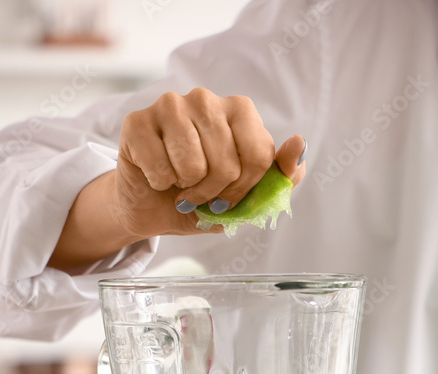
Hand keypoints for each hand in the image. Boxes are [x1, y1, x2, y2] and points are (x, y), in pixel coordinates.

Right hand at [112, 87, 305, 238]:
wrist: (153, 210)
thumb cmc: (203, 198)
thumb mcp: (248, 197)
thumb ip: (280, 176)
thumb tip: (299, 144)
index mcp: (239, 111)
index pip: (259, 156)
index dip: (245, 191)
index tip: (229, 198)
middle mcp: (205, 99)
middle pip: (227, 165)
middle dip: (214, 194)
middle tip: (200, 194)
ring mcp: (170, 105)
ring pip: (193, 166)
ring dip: (187, 190)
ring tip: (180, 184)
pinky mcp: (137, 121)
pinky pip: (161, 168)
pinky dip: (160, 185)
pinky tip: (156, 175)